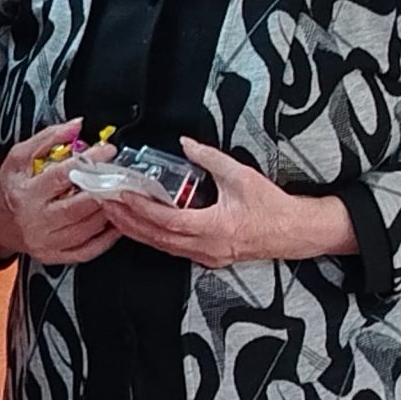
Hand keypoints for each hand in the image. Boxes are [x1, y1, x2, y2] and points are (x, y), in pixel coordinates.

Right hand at [0, 120, 119, 265]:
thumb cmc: (7, 187)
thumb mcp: (19, 156)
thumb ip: (47, 138)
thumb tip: (75, 125)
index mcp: (25, 193)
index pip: (63, 176)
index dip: (89, 162)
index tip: (107, 151)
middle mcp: (35, 221)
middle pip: (79, 207)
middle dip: (104, 189)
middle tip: (119, 176)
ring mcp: (45, 242)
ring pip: (87, 229)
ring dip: (109, 212)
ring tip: (118, 195)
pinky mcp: (53, 256)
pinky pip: (87, 251)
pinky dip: (106, 239)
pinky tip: (113, 224)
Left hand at [98, 137, 352, 267]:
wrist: (295, 232)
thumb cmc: (273, 207)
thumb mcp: (241, 176)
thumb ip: (210, 158)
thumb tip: (186, 142)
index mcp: (214, 228)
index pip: (166, 220)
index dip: (141, 208)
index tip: (122, 195)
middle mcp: (206, 247)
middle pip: (156, 237)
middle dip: (127, 221)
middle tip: (105, 204)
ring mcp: (206, 255)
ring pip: (161, 246)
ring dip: (136, 230)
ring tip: (114, 214)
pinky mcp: (208, 257)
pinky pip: (172, 249)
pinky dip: (153, 236)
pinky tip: (140, 226)